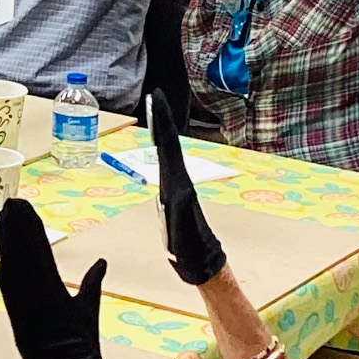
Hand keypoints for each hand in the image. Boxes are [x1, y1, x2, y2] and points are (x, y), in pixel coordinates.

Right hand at [0, 200, 125, 358]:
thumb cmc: (82, 350)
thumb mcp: (87, 308)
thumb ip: (90, 283)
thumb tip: (100, 261)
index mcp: (41, 297)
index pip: (31, 258)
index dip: (24, 235)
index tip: (19, 211)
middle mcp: (31, 299)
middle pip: (22, 257)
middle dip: (16, 229)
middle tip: (11, 202)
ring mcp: (28, 308)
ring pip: (18, 268)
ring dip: (13, 240)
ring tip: (11, 214)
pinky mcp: (27, 319)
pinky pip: (17, 289)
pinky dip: (12, 267)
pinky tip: (9, 247)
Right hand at [149, 92, 224, 284]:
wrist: (202, 262)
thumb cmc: (192, 252)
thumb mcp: (185, 236)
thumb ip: (182, 215)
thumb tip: (179, 192)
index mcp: (179, 185)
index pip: (170, 149)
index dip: (164, 124)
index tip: (158, 101)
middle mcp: (180, 181)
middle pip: (170, 144)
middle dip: (163, 119)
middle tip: (155, 96)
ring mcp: (178, 186)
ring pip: (169, 152)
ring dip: (163, 130)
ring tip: (156, 111)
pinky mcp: (175, 192)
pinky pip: (166, 163)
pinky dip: (162, 147)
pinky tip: (159, 141)